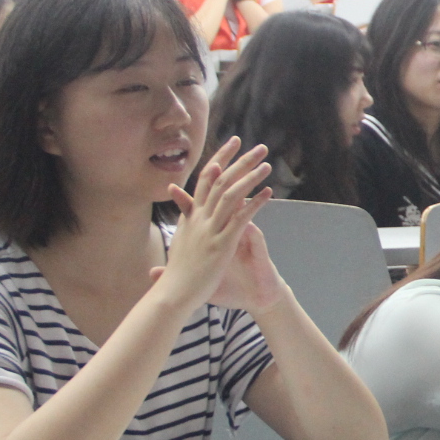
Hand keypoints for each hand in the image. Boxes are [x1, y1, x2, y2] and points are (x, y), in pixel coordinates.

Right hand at [152, 138, 275, 312]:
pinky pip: (239, 218)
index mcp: (191, 217)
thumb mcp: (179, 243)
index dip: (219, 160)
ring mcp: (209, 230)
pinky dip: (253, 203)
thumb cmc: (176, 275)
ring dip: (249, 177)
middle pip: (219, 181)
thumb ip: (182, 223)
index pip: (205, 180)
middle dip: (239, 160)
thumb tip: (177, 206)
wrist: (172, 295)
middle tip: (257, 146)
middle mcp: (199, 219)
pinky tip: (267, 192)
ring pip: (229, 195)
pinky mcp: (220, 245)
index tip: (232, 144)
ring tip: (266, 163)